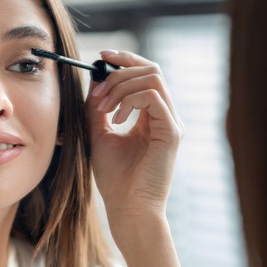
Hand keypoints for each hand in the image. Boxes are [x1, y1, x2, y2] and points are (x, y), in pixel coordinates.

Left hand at [85, 50, 183, 240]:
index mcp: (152, 116)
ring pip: (153, 79)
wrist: (128, 210)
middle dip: (120, 72)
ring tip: (104, 108)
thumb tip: (94, 80)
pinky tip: (116, 120)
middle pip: (151, 69)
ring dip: (121, 86)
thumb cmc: (116, 180)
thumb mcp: (99, 134)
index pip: (146, 74)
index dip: (125, 60)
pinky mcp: (172, 133)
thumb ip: (98, 108)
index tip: (101, 57)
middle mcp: (165, 116)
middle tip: (97, 89)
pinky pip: (153, 98)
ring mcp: (171, 124)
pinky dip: (130, 101)